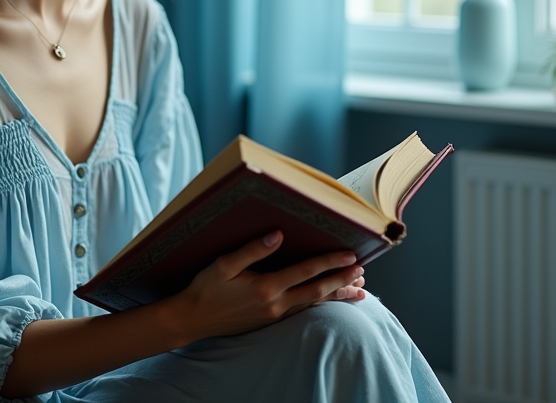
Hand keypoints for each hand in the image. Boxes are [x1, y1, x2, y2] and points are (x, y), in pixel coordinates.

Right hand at [167, 231, 364, 341]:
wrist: (192, 319)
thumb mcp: (224, 264)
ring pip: (313, 304)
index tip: (351, 255)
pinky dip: (320, 304)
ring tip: (358, 290)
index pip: (306, 272)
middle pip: (317, 291)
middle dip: (342, 280)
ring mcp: (274, 316)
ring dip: (336, 295)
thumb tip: (278, 234)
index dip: (330, 262)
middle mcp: (275, 304)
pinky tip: (328, 301)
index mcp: (266, 288)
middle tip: (362, 272)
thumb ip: (253, 249)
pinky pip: (303, 311)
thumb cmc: (206, 288)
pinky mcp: (270, 321)